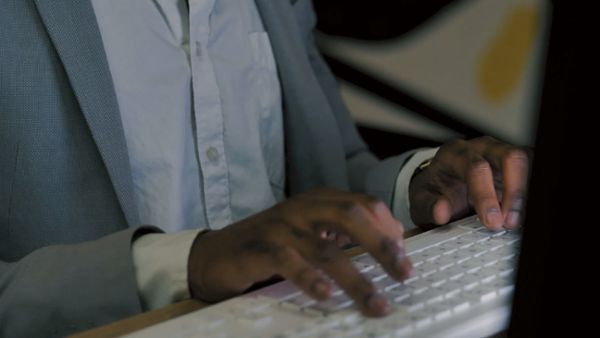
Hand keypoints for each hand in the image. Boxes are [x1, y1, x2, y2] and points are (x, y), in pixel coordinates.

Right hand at [187, 189, 411, 316]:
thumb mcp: (309, 232)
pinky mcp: (261, 248)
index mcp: (318, 200)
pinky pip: (290, 262)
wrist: (216, 253)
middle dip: (383, 245)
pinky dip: (311, 279)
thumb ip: (342, 234)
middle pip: (352, 217)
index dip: (389, 229)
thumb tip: (389, 244)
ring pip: (327, 249)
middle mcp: (303, 208)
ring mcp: (282, 226)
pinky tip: (327, 296)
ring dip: (356, 279)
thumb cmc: (268, 245)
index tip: (405, 257)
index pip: (364, 204)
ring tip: (375, 302)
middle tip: (403, 273)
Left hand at [409, 136, 529, 229]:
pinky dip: (530, 193)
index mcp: (455, 153)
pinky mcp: (516, 165)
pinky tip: (523, 214)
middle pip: (509, 157)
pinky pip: (532, 172)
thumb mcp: (421, 201)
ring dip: (526, 193)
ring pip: (526, 161)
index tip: (491, 221)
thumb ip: (428, 207)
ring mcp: (501, 153)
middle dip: (514, 192)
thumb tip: (440, 212)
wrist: (441, 185)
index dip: (485, 195)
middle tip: (510, 222)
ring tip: (518, 221)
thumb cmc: (434, 191)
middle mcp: (481, 148)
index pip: (476, 168)